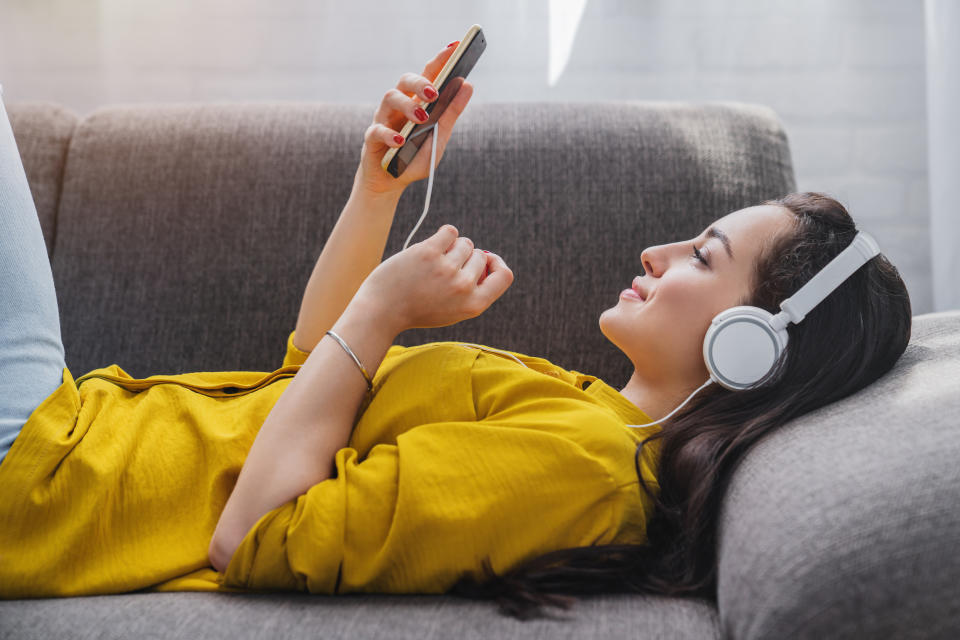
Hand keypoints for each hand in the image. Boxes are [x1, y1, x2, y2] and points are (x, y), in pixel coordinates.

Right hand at [352, 42, 474, 195]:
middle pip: (405, 80)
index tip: (455, 47)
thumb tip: (468, 85)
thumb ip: (451, 113)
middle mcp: (399, 104)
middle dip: (420, 82)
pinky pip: (377, 130)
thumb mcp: (439, 137)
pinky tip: (401, 141)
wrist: (392, 182)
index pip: (429, 74)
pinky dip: (390, 135)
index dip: (440, 59)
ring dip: (408, 105)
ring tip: (422, 117)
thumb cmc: (416, 157)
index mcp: (417, 101)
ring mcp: (384, 118)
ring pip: (390, 97)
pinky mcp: (371, 137)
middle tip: (435, 93)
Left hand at [352, 224, 513, 332]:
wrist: (381, 311)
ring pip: (464, 243)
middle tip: (441, 270)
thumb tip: (486, 257)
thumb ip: (473, 289)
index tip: (484, 262)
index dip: (496, 264)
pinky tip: (429, 248)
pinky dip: (442, 236)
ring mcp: (447, 269)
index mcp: (474, 305)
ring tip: (432, 262)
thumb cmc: (416, 309)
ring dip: (451, 247)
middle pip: (480, 255)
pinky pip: (450, 231)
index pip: (505, 275)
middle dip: (465, 257)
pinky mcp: (429, 252)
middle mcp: (464, 287)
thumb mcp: (452, 310)